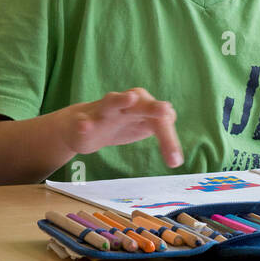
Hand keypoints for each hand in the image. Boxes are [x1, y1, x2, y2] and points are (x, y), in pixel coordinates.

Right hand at [64, 88, 181, 167]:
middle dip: (153, 108)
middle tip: (165, 110)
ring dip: (121, 99)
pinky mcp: (83, 121)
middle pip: (142, 105)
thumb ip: (164, 136)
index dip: (169, 140)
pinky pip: (84, 122)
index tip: (174, 162)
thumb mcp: (145, 128)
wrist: (81, 124)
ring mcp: (103, 110)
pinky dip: (85, 124)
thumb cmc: (120, 124)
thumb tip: (178, 155)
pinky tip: (84, 127)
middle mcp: (126, 103)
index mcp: (143, 106)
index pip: (162, 121)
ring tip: (130, 98)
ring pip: (112, 102)